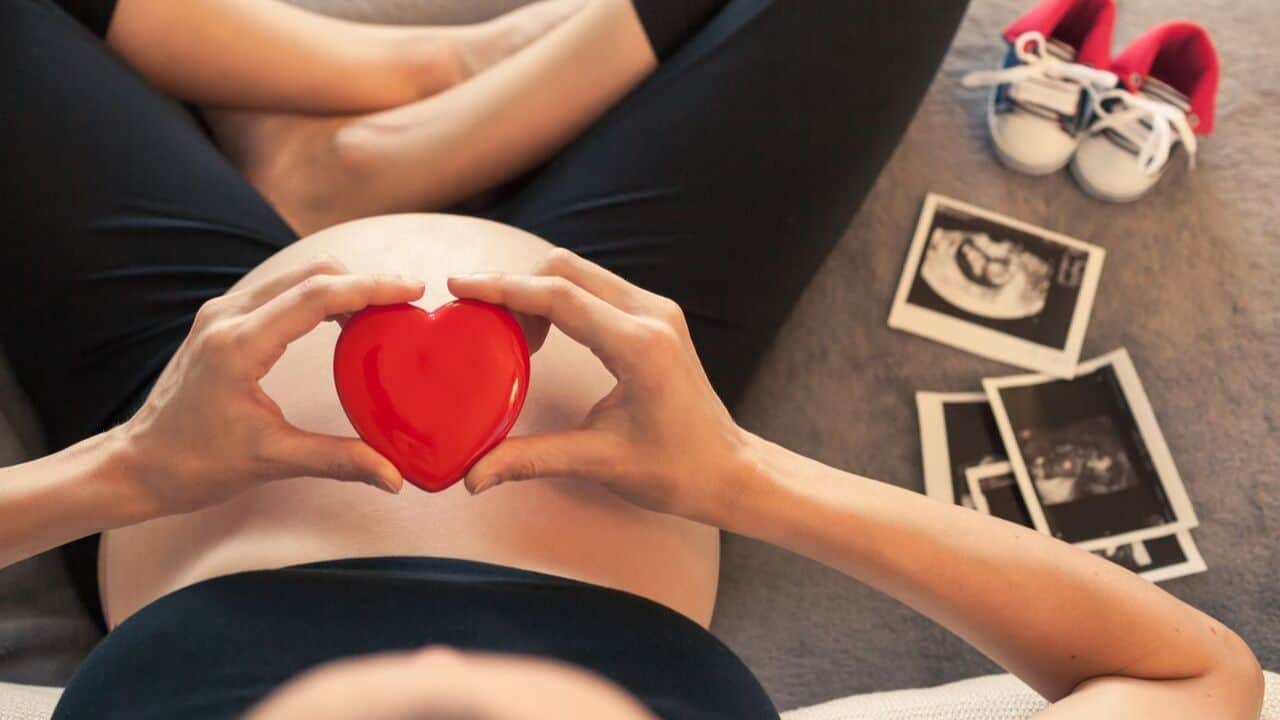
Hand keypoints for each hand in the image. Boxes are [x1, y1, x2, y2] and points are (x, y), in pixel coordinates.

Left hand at [119, 258, 424, 517]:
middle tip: (407, 304)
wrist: (139, 464)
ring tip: (382, 312)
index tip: (412, 290)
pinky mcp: (222, 319)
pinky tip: (342, 320)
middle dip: (364, 282)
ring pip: (296, 275)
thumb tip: (393, 477)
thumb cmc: (195, 464)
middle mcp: (227, 317)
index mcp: (238, 347)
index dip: (369, 288)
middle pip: (310, 273)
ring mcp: (221, 313)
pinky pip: (280, 289)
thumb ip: (338, 461)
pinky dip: (318, 294)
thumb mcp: (272, 462)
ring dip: (342, 285)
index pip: (315, 297)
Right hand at [447, 249, 747, 523]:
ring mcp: (657, 311)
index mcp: (639, 347)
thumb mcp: (599, 462)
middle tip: (478, 320)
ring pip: (580, 272)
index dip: (503, 288)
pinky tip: (541, 335)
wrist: (729, 470)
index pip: (559, 297)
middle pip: (565, 268)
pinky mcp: (656, 316)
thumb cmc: (676, 470)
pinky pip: (596, 287)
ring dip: (537, 291)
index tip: (458, 286)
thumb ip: (531, 459)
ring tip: (508, 335)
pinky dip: (560, 298)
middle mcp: (651, 315)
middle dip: (515, 286)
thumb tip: (472, 477)